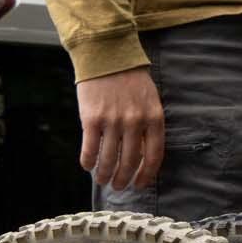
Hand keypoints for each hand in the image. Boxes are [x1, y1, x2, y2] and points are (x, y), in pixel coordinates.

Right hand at [78, 66, 163, 191]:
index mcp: (154, 118)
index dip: (146, 175)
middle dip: (123, 179)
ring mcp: (113, 121)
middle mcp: (135, 122)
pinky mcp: (91, 119)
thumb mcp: (149, 101)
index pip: (154, 156)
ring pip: (109, 159)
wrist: (107, 56)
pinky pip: (90, 149)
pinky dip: (88, 161)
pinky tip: (87, 166)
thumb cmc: (130, 80)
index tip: (139, 185)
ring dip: (104, 174)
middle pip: (130, 162)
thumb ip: (148, 126)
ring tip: (102, 180)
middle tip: (117, 186)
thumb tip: (141, 157)